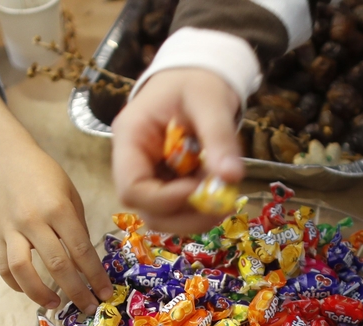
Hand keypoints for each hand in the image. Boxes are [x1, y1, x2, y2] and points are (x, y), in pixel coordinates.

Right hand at [0, 142, 112, 313]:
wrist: (6, 157)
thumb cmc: (45, 174)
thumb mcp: (71, 195)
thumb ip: (77, 228)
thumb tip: (85, 261)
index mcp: (59, 209)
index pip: (81, 251)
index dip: (95, 277)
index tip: (105, 294)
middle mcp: (34, 220)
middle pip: (57, 266)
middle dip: (76, 292)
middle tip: (88, 308)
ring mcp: (11, 228)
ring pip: (23, 270)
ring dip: (40, 293)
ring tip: (55, 304)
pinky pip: (2, 266)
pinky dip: (15, 283)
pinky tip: (29, 290)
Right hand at [112, 69, 244, 235]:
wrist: (199, 72)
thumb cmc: (196, 80)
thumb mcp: (210, 101)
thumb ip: (219, 137)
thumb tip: (232, 177)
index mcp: (131, 137)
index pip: (132, 187)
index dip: (165, 200)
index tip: (200, 191)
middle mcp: (134, 162)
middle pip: (147, 210)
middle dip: (185, 216)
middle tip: (222, 206)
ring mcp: (152, 175)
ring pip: (164, 216)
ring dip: (196, 215)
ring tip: (225, 196)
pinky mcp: (169, 182)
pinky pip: (180, 207)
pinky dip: (202, 208)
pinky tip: (220, 189)